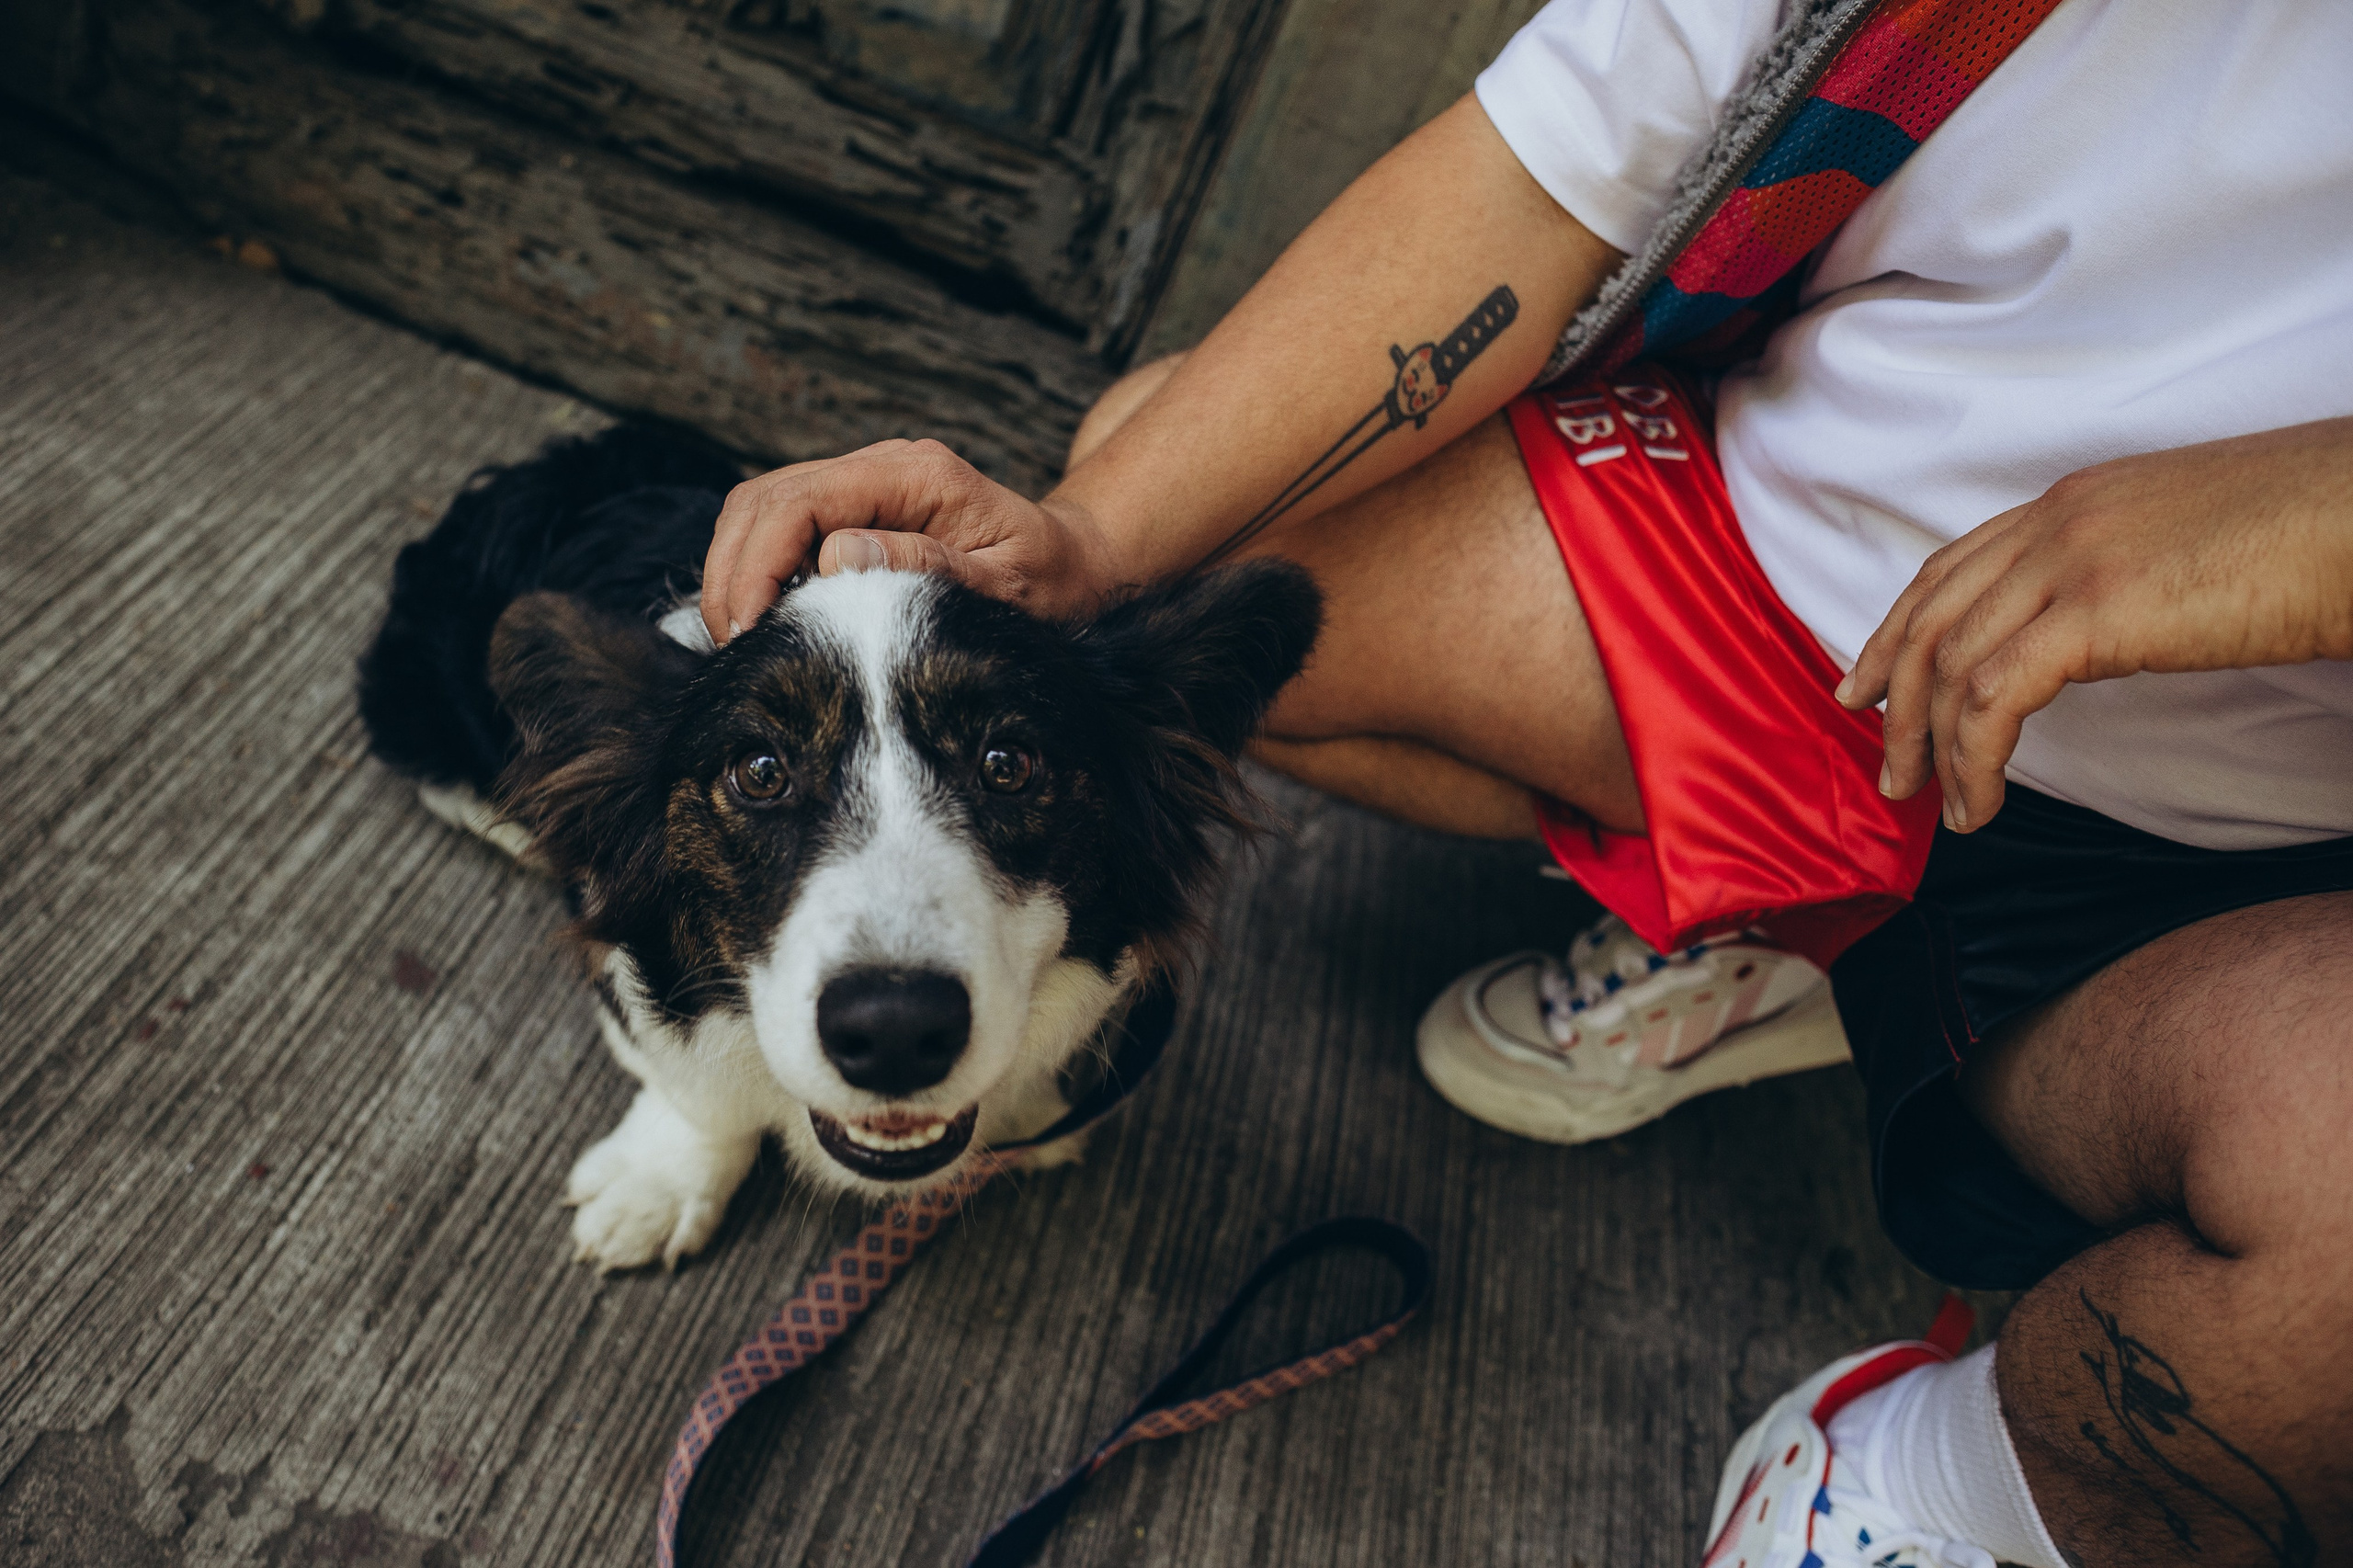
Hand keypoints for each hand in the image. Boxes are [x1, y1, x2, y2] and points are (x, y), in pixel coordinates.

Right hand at [700, 438, 1117, 641]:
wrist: (1077, 564)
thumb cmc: (1052, 581)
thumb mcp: (1007, 586)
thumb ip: (930, 570)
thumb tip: (837, 557)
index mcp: (916, 475)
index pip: (804, 500)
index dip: (760, 561)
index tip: (748, 624)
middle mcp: (882, 467)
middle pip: (767, 498)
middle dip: (733, 568)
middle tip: (730, 641)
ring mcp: (865, 484)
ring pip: (762, 507)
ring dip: (735, 566)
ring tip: (736, 633)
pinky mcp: (855, 509)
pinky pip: (783, 525)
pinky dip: (755, 566)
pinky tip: (760, 616)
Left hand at [1837, 417, 2352, 831]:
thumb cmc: (2311, 539)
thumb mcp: (2184, 546)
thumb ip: (2119, 579)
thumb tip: (2095, 635)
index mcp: (2074, 502)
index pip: (1949, 569)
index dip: (1894, 633)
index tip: (1864, 689)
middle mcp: (2058, 521)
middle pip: (1932, 616)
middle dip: (1893, 698)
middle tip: (1888, 769)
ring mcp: (2074, 559)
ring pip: (1954, 663)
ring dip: (1935, 747)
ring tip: (1943, 807)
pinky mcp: (2100, 610)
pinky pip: (1995, 697)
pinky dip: (1975, 759)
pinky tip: (1982, 803)